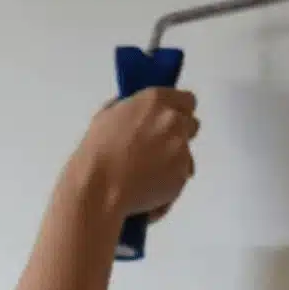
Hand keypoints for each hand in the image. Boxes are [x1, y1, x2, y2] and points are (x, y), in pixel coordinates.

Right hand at [71, 88, 198, 222]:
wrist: (99, 190)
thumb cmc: (97, 155)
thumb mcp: (105, 118)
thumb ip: (128, 109)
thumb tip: (134, 112)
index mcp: (155, 100)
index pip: (186, 99)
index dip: (177, 111)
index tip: (167, 120)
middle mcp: (173, 120)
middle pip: (191, 124)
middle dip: (176, 135)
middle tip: (155, 148)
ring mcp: (181, 148)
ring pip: (187, 153)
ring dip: (172, 160)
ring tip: (146, 173)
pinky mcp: (182, 175)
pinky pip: (181, 177)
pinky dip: (169, 182)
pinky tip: (147, 186)